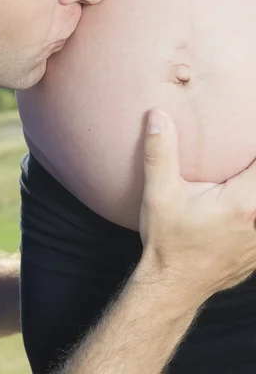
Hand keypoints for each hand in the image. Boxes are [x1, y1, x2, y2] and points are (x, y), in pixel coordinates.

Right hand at [140, 108, 255, 303]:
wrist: (172, 286)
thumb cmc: (167, 241)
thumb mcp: (159, 195)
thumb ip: (160, 153)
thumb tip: (157, 116)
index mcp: (243, 202)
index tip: (248, 129)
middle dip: (255, 166)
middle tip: (244, 155)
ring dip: (255, 183)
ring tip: (243, 176)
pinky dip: (255, 209)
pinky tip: (243, 202)